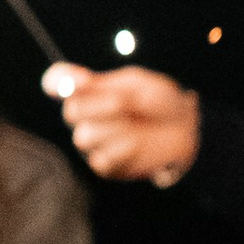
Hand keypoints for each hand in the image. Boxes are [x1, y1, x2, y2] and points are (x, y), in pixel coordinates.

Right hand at [42, 61, 198, 185]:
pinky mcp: (106, 166)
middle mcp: (85, 116)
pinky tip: (138, 143)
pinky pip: (101, 160)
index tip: (81, 78)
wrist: (187, 130)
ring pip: (85, 137)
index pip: (57, 81)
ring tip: (136, 124)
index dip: (59, 80)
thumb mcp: (136, 84)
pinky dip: (121, 150)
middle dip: (97, 106)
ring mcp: (94, 142)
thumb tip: (74, 80)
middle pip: (70, 112)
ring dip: (114, 128)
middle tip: (122, 103)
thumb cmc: (161, 102)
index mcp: (89, 91)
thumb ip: (103, 84)